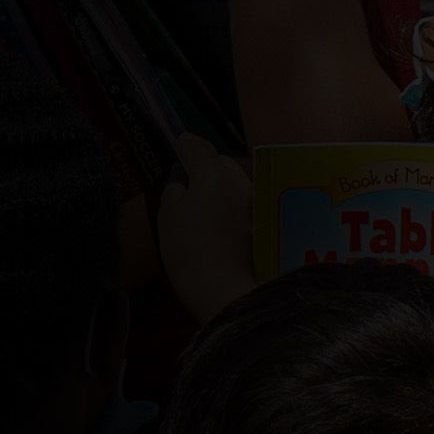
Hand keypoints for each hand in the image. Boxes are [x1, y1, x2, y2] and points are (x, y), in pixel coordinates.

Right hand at [154, 132, 256, 324]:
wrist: (224, 289)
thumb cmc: (189, 252)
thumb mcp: (168, 218)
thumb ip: (175, 192)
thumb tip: (183, 184)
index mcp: (212, 175)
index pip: (199, 147)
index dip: (187, 144)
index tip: (180, 144)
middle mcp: (240, 181)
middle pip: (222, 162)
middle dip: (208, 166)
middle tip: (192, 181)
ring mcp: (256, 201)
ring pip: (238, 182)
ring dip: (225, 186)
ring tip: (209, 202)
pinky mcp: (265, 222)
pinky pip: (246, 203)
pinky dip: (236, 205)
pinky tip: (225, 221)